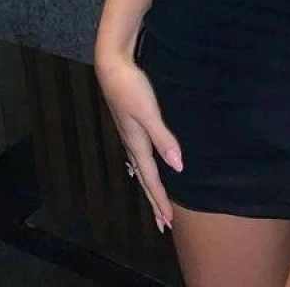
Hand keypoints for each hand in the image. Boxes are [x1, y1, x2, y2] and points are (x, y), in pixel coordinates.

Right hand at [95, 51, 182, 231]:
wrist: (112, 65)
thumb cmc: (130, 88)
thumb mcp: (148, 113)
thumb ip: (163, 139)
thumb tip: (178, 167)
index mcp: (136, 144)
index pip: (151, 179)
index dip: (160, 200)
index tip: (169, 221)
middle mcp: (132, 143)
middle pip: (145, 178)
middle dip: (154, 200)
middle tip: (163, 223)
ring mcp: (130, 133)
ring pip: (142, 168)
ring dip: (151, 186)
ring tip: (157, 200)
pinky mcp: (131, 123)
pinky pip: (141, 154)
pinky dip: (147, 168)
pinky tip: (150, 163)